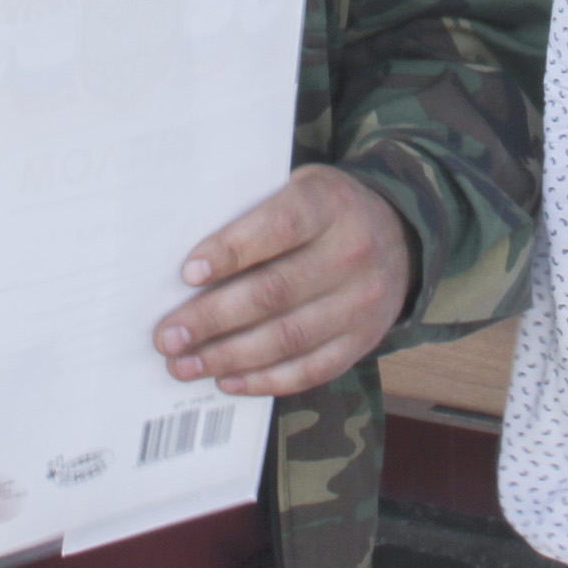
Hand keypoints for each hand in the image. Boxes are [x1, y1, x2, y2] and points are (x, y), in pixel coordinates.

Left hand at [154, 165, 413, 395]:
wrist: (400, 235)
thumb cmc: (325, 211)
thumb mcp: (300, 187)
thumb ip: (255, 211)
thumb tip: (185, 259)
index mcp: (330, 204)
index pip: (279, 227)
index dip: (232, 251)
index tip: (187, 273)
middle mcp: (352, 253)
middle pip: (275, 292)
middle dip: (212, 318)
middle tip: (168, 336)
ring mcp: (361, 303)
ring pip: (287, 338)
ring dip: (228, 356)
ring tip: (184, 364)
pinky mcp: (362, 341)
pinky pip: (310, 369)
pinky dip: (265, 379)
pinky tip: (227, 380)